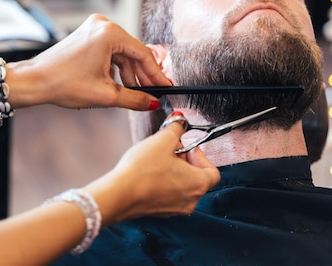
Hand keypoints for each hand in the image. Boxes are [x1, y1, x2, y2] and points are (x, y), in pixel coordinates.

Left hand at [9, 14, 170, 110]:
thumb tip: (152, 102)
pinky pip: (110, 51)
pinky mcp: (87, 35)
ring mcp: (94, 28)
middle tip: (154, 93)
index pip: (143, 54)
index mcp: (109, 33)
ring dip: (129, 73)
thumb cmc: (63, 83)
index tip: (166, 86)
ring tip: (136, 93)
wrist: (34, 81)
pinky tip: (121, 84)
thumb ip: (134, 98)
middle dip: (142, 75)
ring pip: (122, 53)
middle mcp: (103, 25)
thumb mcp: (105, 95)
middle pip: (133, 52)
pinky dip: (117, 67)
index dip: (156, 74)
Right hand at [85, 113, 220, 224]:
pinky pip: (168, 194)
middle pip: (197, 177)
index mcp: (198, 184)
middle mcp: (190, 200)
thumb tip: (179, 121)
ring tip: (158, 159)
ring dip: (174, 171)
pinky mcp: (159, 211)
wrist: (119, 195)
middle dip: (185, 160)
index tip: (186, 146)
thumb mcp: (163, 140)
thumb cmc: (142, 172)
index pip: (212, 170)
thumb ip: (176, 128)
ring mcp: (174, 209)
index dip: (200, 155)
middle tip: (171, 149)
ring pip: (182, 186)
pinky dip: (163, 182)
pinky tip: (149, 172)